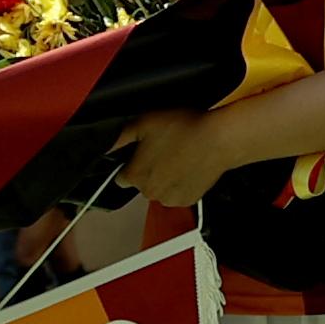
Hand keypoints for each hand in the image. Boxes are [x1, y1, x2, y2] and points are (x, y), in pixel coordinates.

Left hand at [117, 106, 242, 210]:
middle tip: (163, 150)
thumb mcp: (144, 122)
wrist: (219, 139)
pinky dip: (181, 184)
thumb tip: (105, 145)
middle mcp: (150, 192)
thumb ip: (119, 137)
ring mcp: (170, 198)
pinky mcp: (189, 200)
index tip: (141, 154)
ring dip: (165, 177)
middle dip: (148, 169)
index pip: (121, 177)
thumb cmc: (185, 129)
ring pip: (160, 190)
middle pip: (141, 183)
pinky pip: (178, 194)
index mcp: (136, 175)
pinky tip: (188, 166)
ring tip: (178, 156)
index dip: (131, 163)